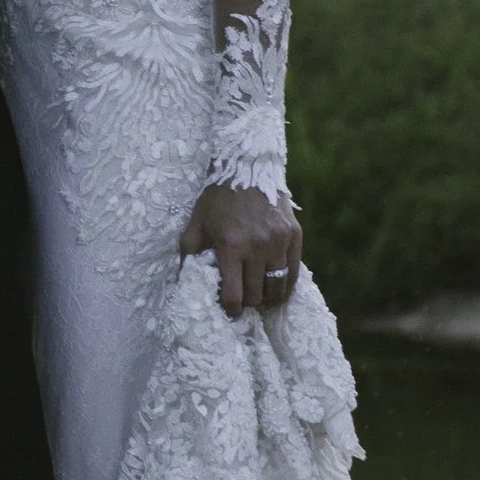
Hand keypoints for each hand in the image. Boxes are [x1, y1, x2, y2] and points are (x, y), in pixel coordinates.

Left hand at [183, 182, 301, 315]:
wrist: (247, 169)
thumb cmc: (218, 199)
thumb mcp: (196, 223)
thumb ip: (189, 253)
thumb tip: (185, 281)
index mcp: (229, 246)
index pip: (233, 294)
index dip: (231, 309)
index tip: (230, 310)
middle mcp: (256, 246)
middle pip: (256, 295)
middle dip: (248, 302)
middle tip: (243, 301)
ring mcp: (278, 241)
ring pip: (277, 287)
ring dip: (268, 297)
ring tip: (261, 297)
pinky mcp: (294, 236)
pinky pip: (293, 272)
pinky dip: (285, 285)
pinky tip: (277, 287)